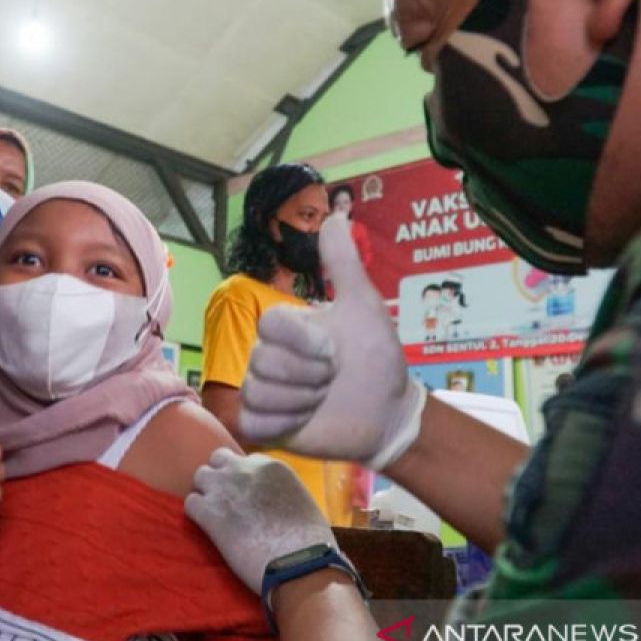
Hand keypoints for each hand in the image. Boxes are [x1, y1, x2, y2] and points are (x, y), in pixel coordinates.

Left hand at [185, 449, 334, 594]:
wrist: (299, 561)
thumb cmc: (310, 540)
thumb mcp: (300, 500)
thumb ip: (281, 491)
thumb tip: (272, 502)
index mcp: (271, 465)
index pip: (246, 460)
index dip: (243, 478)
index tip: (246, 495)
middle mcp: (245, 469)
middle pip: (218, 459)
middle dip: (220, 476)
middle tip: (225, 500)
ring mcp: (225, 488)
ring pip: (200, 476)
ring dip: (205, 492)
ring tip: (214, 514)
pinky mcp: (210, 512)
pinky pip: (190, 503)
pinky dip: (196, 514)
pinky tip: (207, 528)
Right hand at [240, 213, 425, 469]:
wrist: (387, 411)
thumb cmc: (375, 357)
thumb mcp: (363, 307)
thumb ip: (343, 264)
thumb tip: (334, 215)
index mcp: (286, 328)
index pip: (269, 324)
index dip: (303, 342)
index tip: (333, 351)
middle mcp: (267, 356)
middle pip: (262, 361)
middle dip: (309, 376)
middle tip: (331, 380)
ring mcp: (263, 391)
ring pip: (259, 392)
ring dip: (301, 401)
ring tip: (322, 400)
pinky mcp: (263, 425)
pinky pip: (253, 422)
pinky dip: (285, 424)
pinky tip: (307, 420)